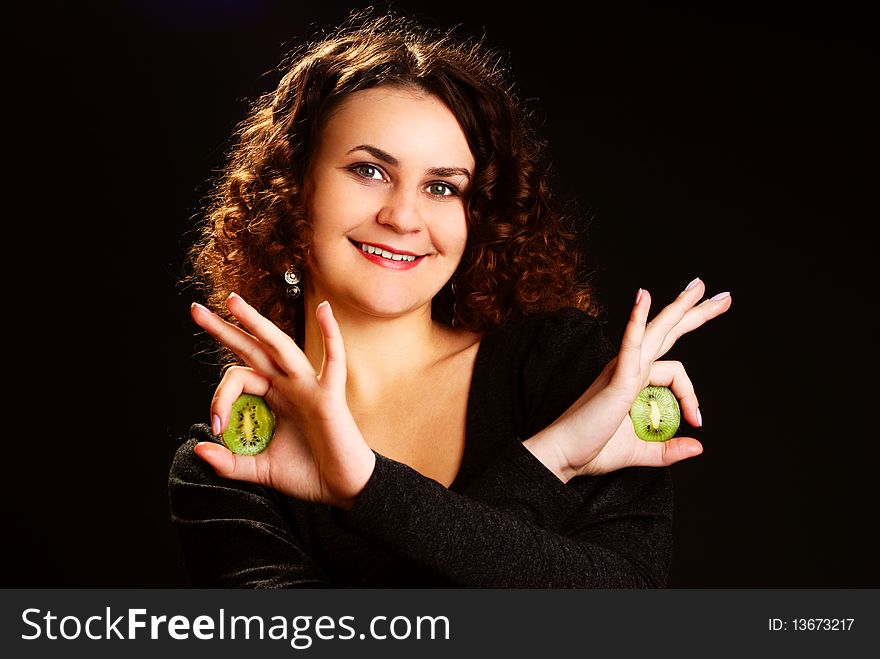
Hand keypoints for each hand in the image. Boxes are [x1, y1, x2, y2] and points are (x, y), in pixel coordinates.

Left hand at [189, 294, 374, 508]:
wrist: (343, 488)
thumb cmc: (308, 474)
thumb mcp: (260, 469)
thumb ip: (229, 463)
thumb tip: (198, 450)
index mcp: (273, 397)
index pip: (238, 380)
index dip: (219, 398)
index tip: (216, 427)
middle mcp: (289, 385)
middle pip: (253, 349)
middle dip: (224, 329)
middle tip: (196, 310)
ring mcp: (310, 387)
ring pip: (282, 347)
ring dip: (258, 323)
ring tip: (233, 302)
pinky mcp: (331, 396)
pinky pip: (333, 362)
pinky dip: (331, 335)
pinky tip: (324, 310)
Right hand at [523, 278, 731, 480]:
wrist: (565, 456)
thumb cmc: (593, 450)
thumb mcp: (642, 452)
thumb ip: (668, 449)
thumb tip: (698, 446)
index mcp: (634, 382)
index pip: (674, 372)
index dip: (692, 395)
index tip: (697, 421)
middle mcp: (629, 368)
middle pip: (666, 333)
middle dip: (694, 312)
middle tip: (722, 297)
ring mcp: (622, 370)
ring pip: (655, 332)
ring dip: (678, 307)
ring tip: (699, 287)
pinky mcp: (617, 378)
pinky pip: (630, 345)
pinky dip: (636, 321)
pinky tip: (643, 297)